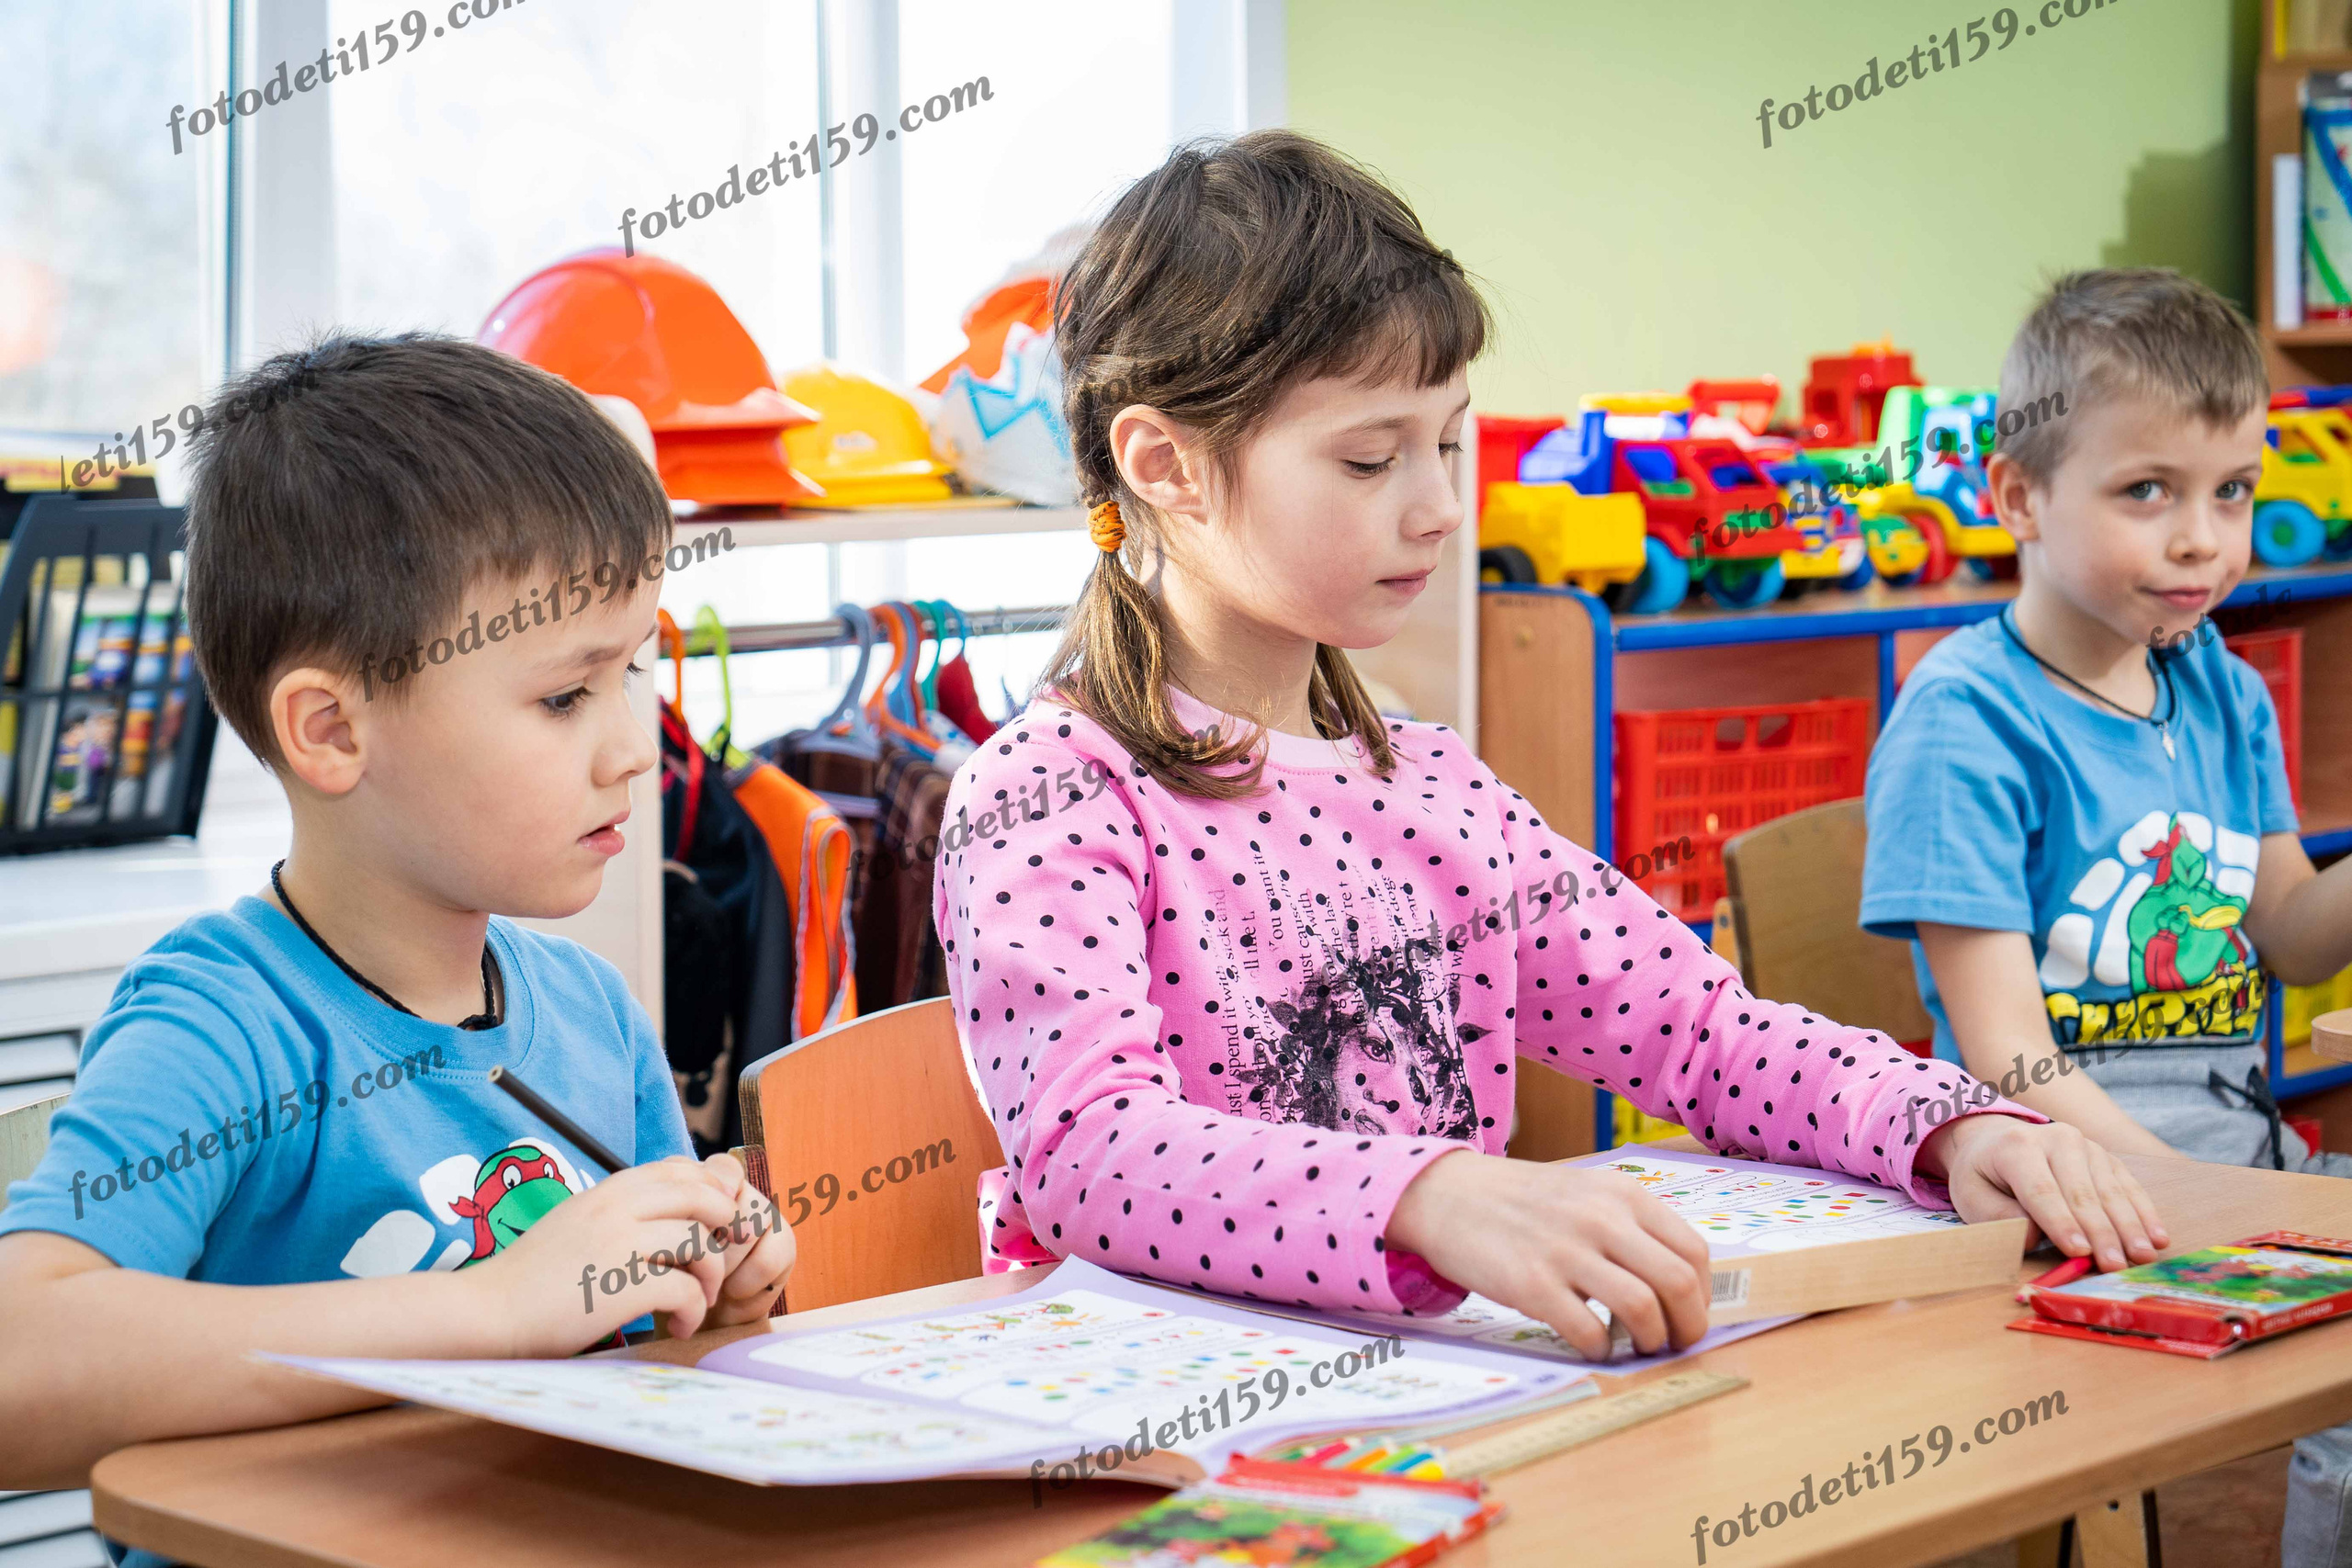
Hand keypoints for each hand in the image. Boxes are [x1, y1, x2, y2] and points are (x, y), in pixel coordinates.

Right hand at [458, 1153, 779, 1355]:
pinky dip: (691, 1310)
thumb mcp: (578, 1223)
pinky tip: (680, 1324)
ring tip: (697, 1300)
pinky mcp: (620, 1286)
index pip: (680, 1169)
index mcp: (608, 1190)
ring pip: (700, 1243)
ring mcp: (619, 1243)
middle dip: (727, 1226)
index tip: (718, 1221)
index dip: (711, 1191)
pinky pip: (684, 1289)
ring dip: (710, 1276)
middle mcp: (617, 1207)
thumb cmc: (533, 1278)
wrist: (489, 1311)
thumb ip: (619, 1213)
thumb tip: (670, 1215)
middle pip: (703, 1197)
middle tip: (724, 1257)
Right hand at [1385, 1152, 1710, 1358]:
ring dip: (1651, 1341)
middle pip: (1680, 1283)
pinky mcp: (1531, 1284)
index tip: (1689, 1314)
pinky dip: (1601, 1349)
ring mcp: (1566, 1251)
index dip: (1703, 1295)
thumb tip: (1676, 1286)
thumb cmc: (1522, 1201)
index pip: (1694, 1251)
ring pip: (1643, 1308)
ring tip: (1637, 1346)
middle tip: (1675, 1342)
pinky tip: (1593, 1345)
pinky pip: (1589, 1331)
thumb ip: (1630, 1226)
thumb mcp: (1586, 1191)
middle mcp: (1601, 1218)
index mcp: (1622, 1194)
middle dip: (1689, 1327)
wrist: (1447, 1194)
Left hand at [1919, 1115, 2168, 1270]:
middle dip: (2100, 1232)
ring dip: (2129, 1227)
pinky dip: (2144, 1214)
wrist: (1997, 1139)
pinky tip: (2158, 1238)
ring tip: (2141, 1257)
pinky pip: (2129, 1188)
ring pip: (2111, 1191)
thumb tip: (2035, 1235)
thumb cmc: (1984, 1176)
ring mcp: (2087, 1146)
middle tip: (2115, 1266)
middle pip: (2082, 1193)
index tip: (2078, 1251)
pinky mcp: (2108, 1158)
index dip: (2061, 1223)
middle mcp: (2057, 1139)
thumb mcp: (1973, 1195)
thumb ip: (1999, 1215)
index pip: (2041, 1190)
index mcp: (2017, 1146)